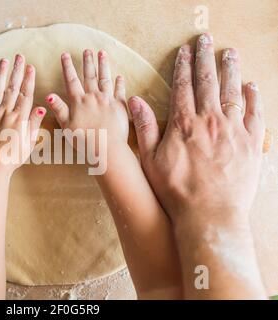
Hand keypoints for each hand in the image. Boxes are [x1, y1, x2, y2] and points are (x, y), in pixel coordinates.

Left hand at [0, 54, 45, 173]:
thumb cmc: (12, 157)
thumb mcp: (29, 142)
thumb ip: (34, 123)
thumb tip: (41, 106)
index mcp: (19, 118)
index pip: (26, 94)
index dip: (29, 79)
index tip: (31, 67)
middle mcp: (6, 112)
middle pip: (13, 88)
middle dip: (17, 71)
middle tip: (19, 56)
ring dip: (1, 74)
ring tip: (4, 60)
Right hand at [46, 50, 128, 156]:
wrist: (106, 147)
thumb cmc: (84, 140)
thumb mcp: (66, 126)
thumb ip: (59, 109)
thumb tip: (49, 95)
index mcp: (79, 102)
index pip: (71, 80)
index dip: (67, 67)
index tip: (65, 55)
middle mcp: (93, 97)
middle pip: (89, 76)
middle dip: (87, 62)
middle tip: (86, 50)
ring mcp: (108, 100)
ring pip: (105, 79)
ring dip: (103, 65)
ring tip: (102, 53)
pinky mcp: (120, 106)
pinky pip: (120, 91)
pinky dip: (120, 83)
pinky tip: (119, 76)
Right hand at [128, 34, 264, 227]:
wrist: (209, 214)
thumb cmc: (176, 190)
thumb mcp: (150, 160)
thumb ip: (145, 128)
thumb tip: (135, 101)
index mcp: (184, 124)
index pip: (183, 87)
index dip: (183, 66)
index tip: (184, 51)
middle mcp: (210, 121)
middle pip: (207, 82)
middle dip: (205, 58)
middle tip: (205, 40)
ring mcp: (233, 130)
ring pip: (232, 91)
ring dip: (229, 70)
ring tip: (228, 53)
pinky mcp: (251, 143)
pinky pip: (255, 113)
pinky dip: (253, 97)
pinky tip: (250, 86)